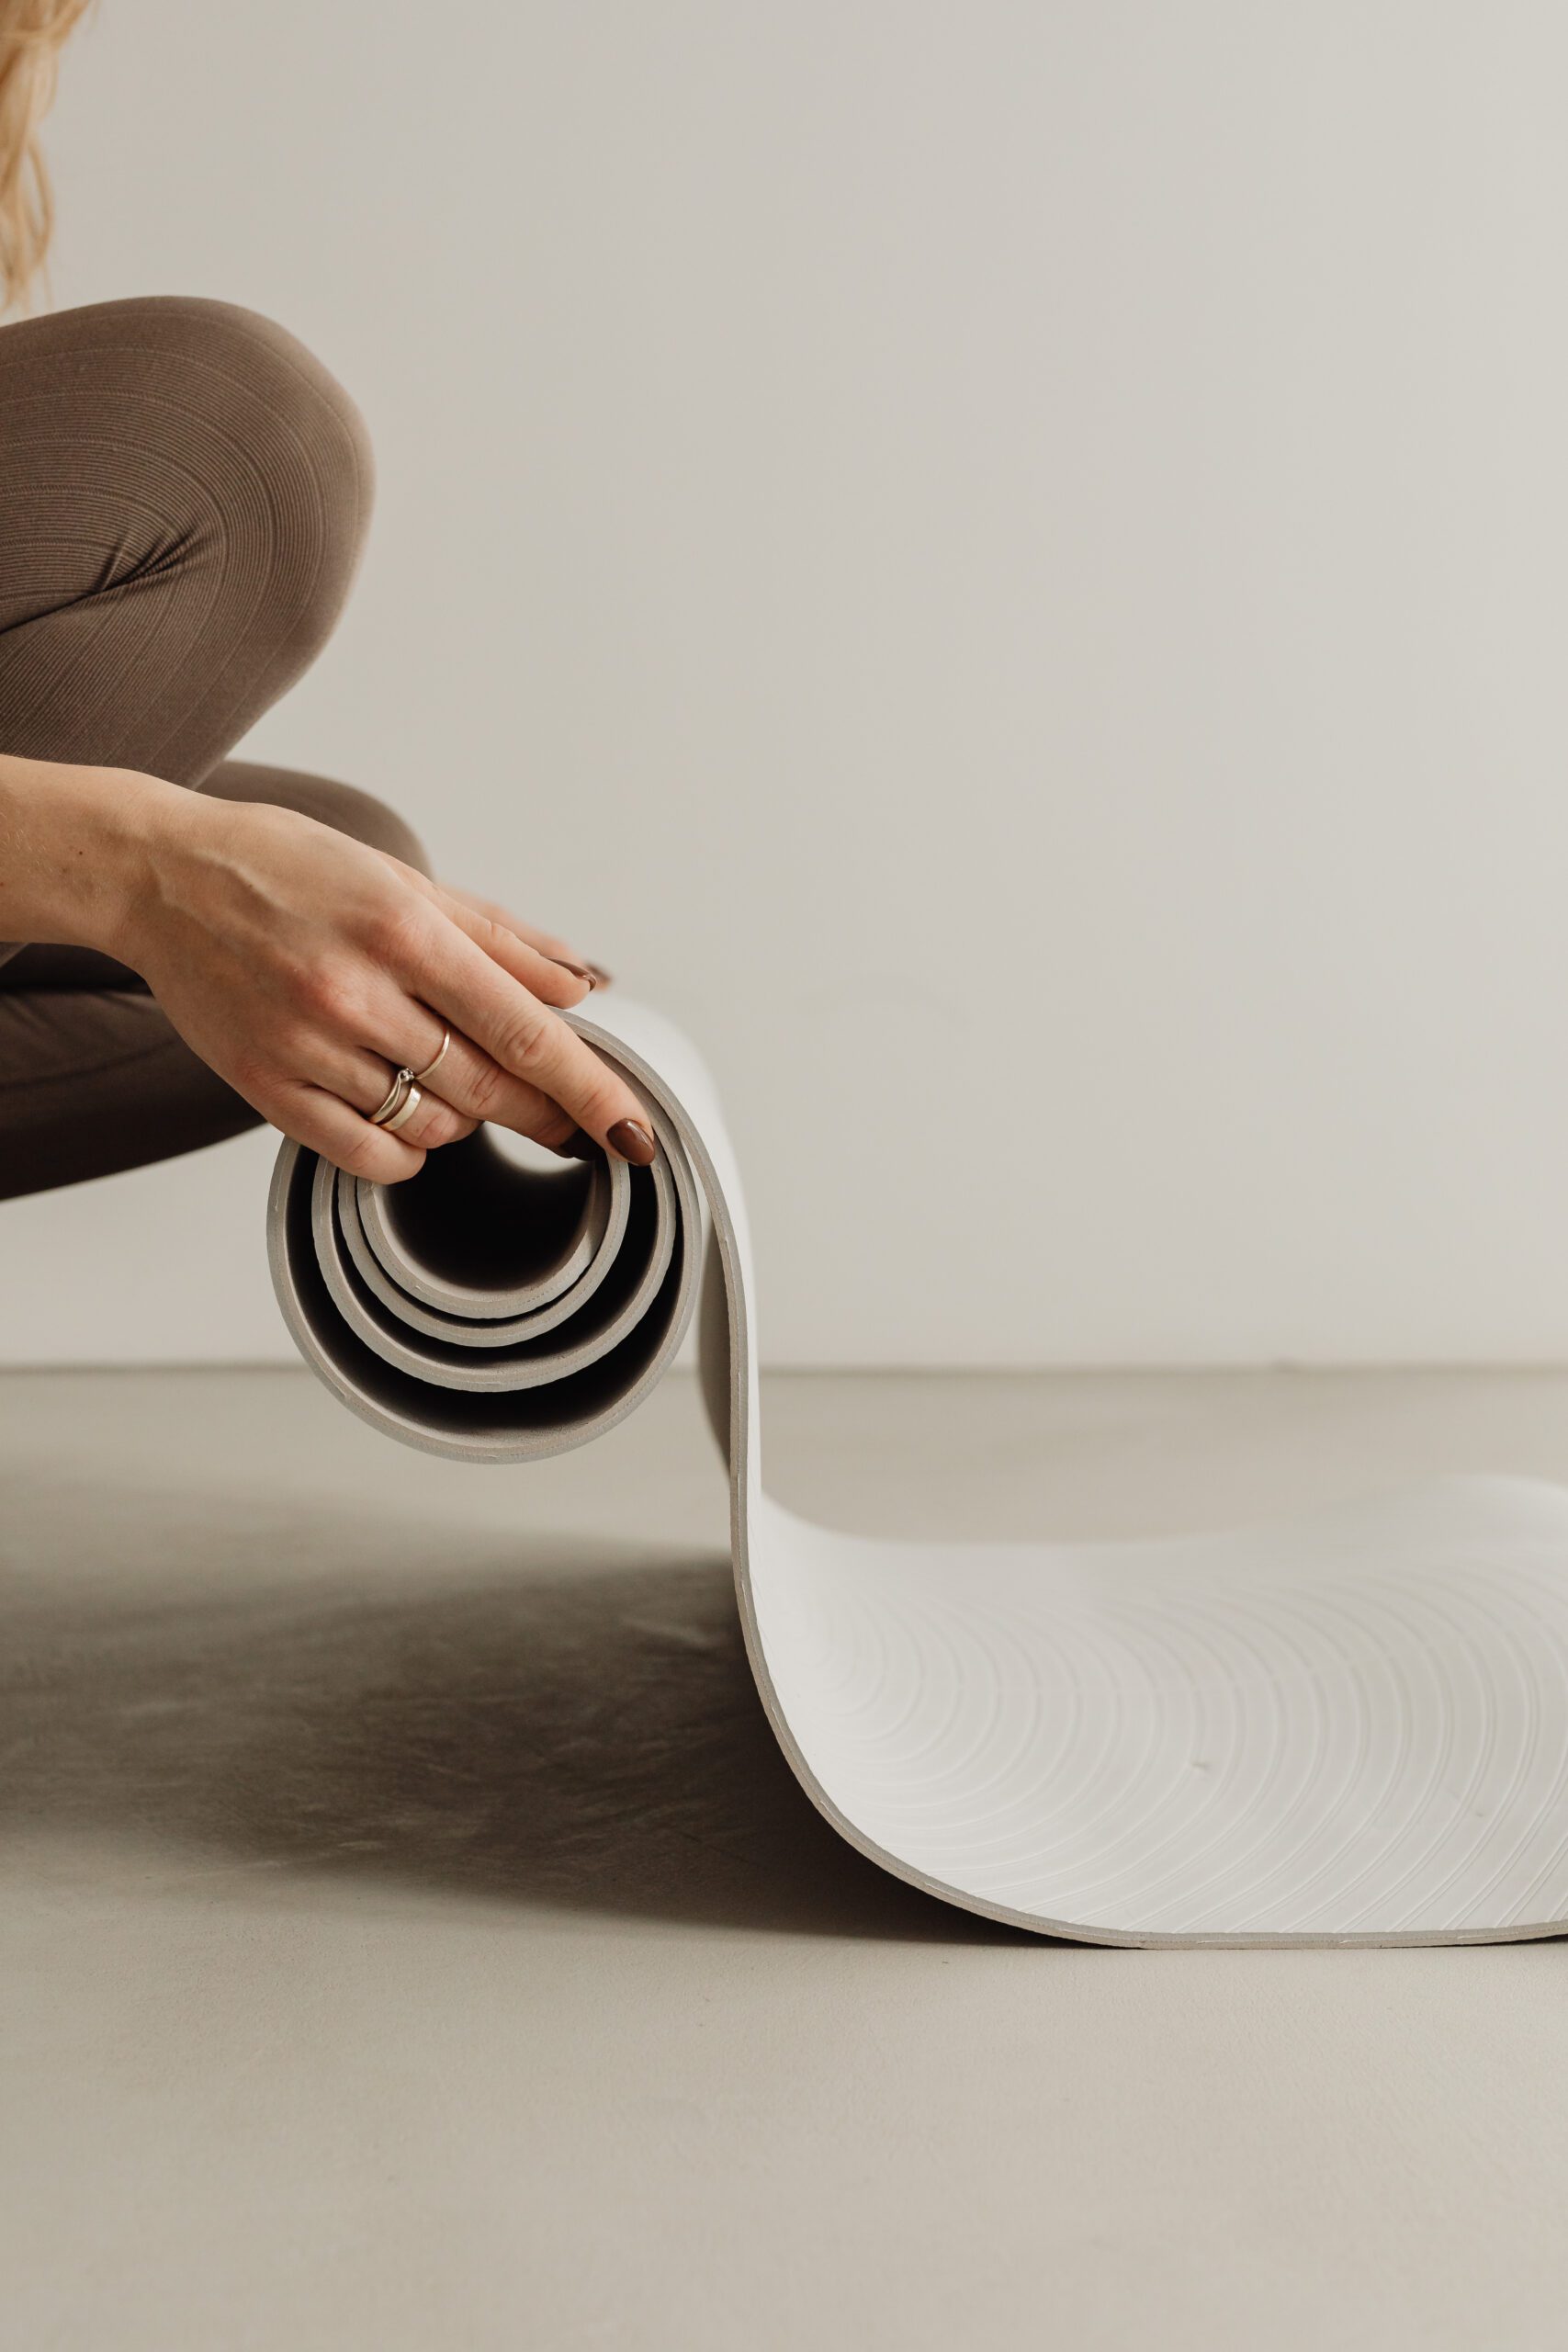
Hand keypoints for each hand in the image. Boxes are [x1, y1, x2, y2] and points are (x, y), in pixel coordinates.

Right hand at [112, 788, 652, 1181]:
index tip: (633, 1130)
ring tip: (445, 1074)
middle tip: (565, 1117)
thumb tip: (582, 985)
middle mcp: (355, 989)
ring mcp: (307, 1044)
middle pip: (488, 1086)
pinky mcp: (266, 1087)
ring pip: (432, 1124)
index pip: (523, 1028)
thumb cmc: (286, 869)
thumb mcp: (402, 878)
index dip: (590, 1088)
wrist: (161, 878)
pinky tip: (405, 1114)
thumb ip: (500, 938)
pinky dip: (408, 1148)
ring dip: (466, 1117)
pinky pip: (369, 1155)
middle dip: (544, 1111)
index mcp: (401, 927)